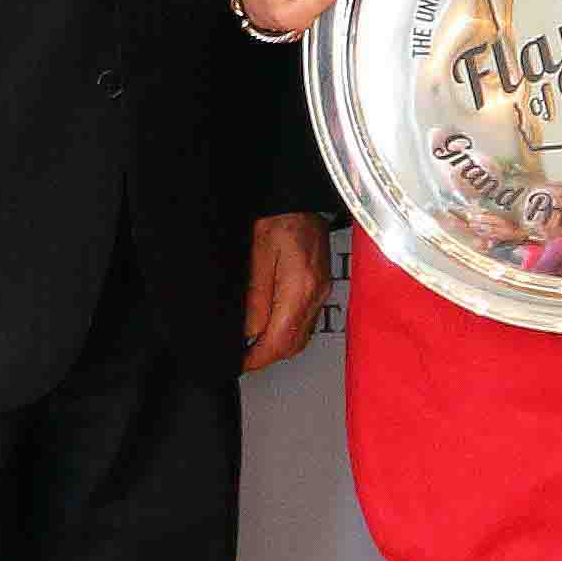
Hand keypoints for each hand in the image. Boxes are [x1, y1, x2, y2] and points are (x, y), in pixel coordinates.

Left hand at [241, 215, 329, 373]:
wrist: (300, 197)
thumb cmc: (279, 217)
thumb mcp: (257, 254)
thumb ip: (254, 298)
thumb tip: (248, 333)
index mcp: (300, 286)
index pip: (280, 340)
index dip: (258, 358)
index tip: (240, 363)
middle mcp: (316, 293)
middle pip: (294, 344)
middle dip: (267, 357)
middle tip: (242, 357)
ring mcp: (322, 291)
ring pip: (301, 336)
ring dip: (278, 346)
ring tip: (252, 345)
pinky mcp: (321, 286)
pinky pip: (306, 321)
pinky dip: (287, 330)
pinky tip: (270, 325)